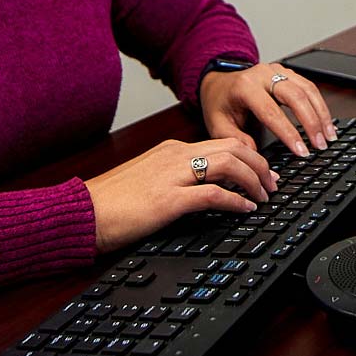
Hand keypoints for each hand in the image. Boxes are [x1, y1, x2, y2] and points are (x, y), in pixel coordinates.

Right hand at [83, 137, 278, 254]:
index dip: (250, 156)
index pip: (222, 143)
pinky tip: (245, 210)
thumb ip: (174, 178)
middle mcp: (175, 156)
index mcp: (170, 150)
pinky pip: (213, 194)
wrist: (82, 212)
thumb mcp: (148, 180)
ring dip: (253, 180)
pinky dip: (236, 201)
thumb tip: (202, 189)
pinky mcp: (169, 199)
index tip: (263, 173)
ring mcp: (172, 176)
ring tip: (263, 197)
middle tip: (273, 184)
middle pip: (233, 148)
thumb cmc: (110, 202)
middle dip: (260, 165)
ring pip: (229, 164)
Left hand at [200, 62, 336, 157]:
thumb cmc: (220, 105)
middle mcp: (263, 74)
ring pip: (307, 89)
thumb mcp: (218, 125)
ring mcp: (277, 71)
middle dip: (311, 122)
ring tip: (329, 136)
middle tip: (320, 145)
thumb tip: (258, 157)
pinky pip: (309, 86)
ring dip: (321, 114)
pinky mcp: (287, 72)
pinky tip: (326, 122)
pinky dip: (320, 105)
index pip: (271, 111)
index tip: (301, 151)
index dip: (289, 133)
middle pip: (295, 96)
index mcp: (244, 87)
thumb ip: (237, 141)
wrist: (219, 83)